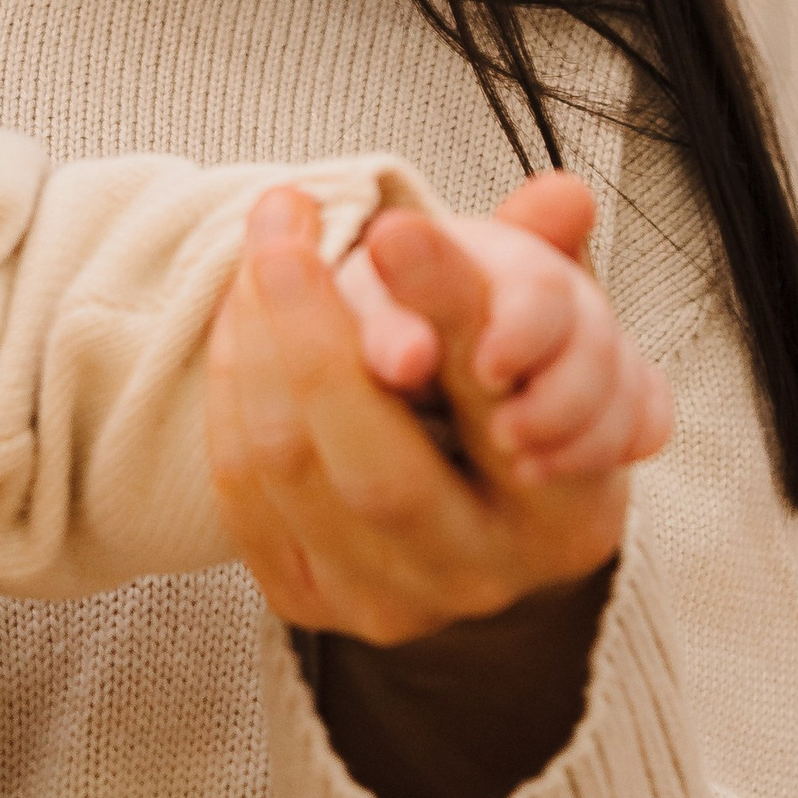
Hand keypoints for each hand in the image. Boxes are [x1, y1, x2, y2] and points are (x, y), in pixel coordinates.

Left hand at [210, 179, 649, 647]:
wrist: (464, 522)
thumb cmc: (503, 406)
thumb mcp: (545, 340)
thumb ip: (545, 264)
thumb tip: (560, 196)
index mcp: (566, 515)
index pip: (501, 409)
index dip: (447, 313)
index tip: (393, 229)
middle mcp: (481, 575)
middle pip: (380, 469)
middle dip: (317, 333)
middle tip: (284, 225)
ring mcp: (391, 599)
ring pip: (292, 469)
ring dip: (256, 345)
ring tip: (261, 253)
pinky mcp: (309, 600)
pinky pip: (242, 488)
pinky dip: (232, 390)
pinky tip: (239, 319)